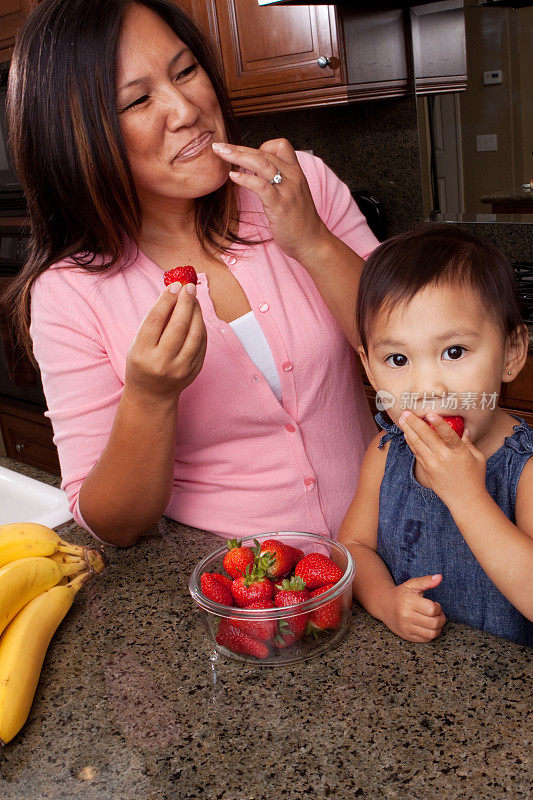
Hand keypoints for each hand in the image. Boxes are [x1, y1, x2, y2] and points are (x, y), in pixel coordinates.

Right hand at [125, 283, 206, 402]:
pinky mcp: (193, 371)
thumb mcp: (138, 343)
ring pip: (195, 334)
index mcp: (142, 353)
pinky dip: (201, 326)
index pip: (156, 321)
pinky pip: (202, 344)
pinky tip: (197, 316)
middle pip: (178, 326)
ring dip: (197, 313)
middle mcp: (161, 363)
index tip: (175, 285)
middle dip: (185, 303)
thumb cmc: (142, 363)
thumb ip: (155, 322)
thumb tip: (174, 293)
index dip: (167, 300)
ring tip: (194, 300)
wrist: (151, 395)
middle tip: (189, 287)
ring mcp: (180, 369)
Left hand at [212, 138, 328, 263]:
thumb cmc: (299, 221)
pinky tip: (233, 176)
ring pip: (261, 164)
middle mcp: (293, 177)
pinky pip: (261, 186)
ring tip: (221, 154)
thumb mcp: (292, 194)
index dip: (261, 146)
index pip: (280, 145)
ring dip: (238, 156)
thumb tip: (256, 173)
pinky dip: (245, 178)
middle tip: (219, 146)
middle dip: (239, 148)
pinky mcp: (280, 205)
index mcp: (296, 172)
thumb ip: (278, 181)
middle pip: (264, 153)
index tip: (246, 156)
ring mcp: (287, 190)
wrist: (312, 242)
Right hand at [383, 574, 446, 641]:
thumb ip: (426, 581)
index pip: (432, 609)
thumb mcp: (412, 584)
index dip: (438, 607)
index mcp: (408, 601)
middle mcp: (406, 616)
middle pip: (434, 623)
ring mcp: (406, 627)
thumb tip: (439, 577)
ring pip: (432, 633)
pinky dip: (431, 634)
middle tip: (438, 613)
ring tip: (435, 620)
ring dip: (438, 627)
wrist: (384, 605)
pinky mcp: (407, 636)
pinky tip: (428, 626)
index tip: (435, 604)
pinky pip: (426, 639)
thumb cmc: (401, 594)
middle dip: (441, 618)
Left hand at [398, 411, 486, 508]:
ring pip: (417, 443)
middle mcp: (443, 457)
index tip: (430, 414)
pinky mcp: (426, 470)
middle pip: (426, 436)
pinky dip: (411, 442)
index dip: (439, 424)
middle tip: (406, 412)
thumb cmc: (474, 477)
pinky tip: (406, 434)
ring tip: (402, 419)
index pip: (447, 435)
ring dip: (408, 430)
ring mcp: (433, 464)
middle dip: (414, 422)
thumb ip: (468, 442)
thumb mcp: (477, 457)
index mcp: (458, 452)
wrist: (465, 499)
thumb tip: (463, 428)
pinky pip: (416, 452)